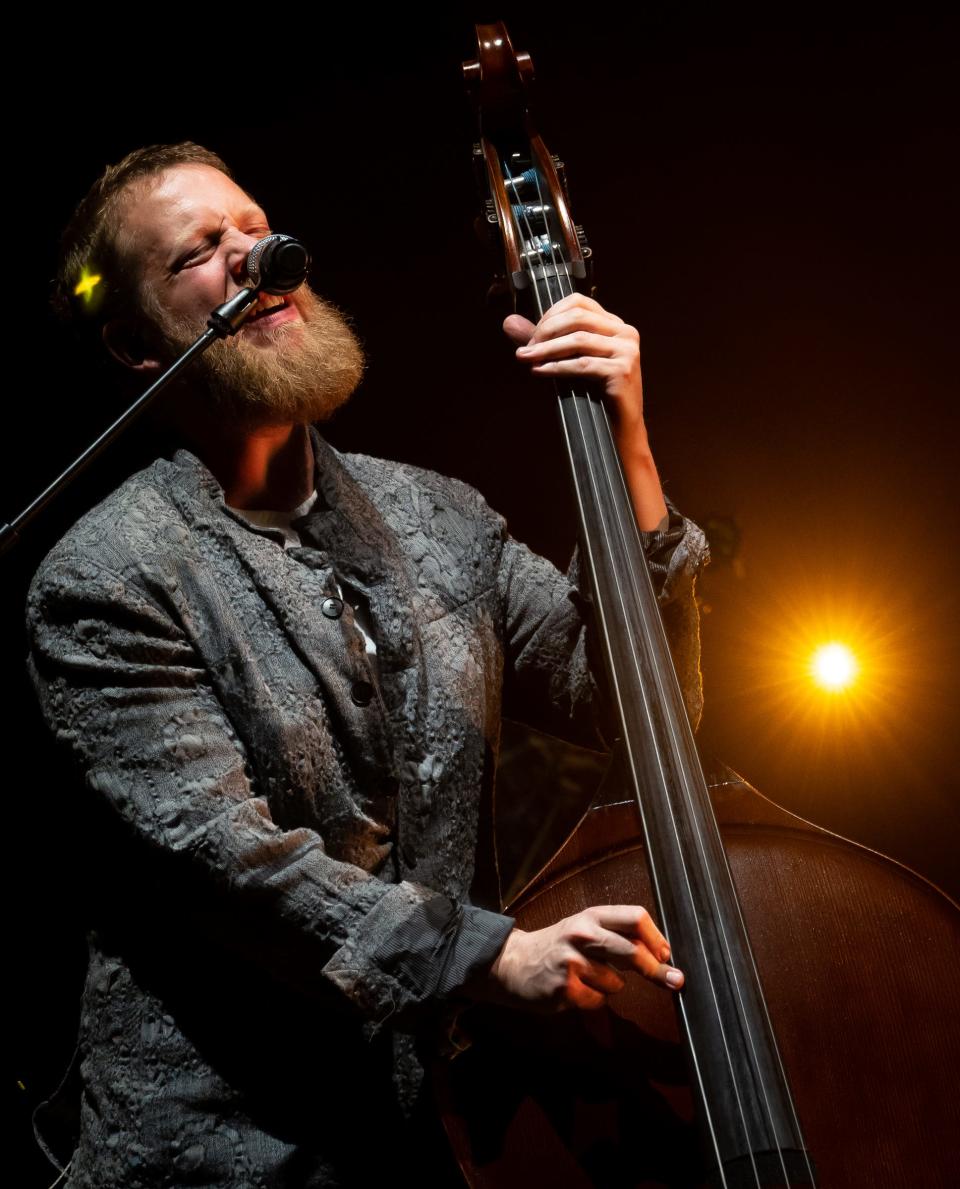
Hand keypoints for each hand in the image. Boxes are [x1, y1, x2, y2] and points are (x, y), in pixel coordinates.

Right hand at [473, 905, 683, 1011]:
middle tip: (674, 980)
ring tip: (587, 977)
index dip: (657, 937)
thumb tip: (660, 952)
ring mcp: (572, 961)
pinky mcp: (565, 988)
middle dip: (657, 970)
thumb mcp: (584, 929)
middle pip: (632, 952)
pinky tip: (576, 989)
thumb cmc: (558, 946)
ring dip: (611, 986)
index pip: (634, 917)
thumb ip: (616, 935)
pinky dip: (594, 999)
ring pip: (616, 983)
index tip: (668, 954)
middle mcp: (582, 934)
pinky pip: (598, 1000)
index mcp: (591, 916)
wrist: (513, 963)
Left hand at [503, 293, 644, 440]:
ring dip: (546, 350)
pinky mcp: (622, 371)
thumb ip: (541, 341)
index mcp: (614, 326)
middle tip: (526, 348)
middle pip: (577, 318)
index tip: (533, 333)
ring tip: (526, 358)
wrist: (618, 432)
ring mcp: (626, 351)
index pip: (579, 302)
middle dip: (545, 331)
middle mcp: (624, 333)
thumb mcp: (568, 362)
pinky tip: (539, 371)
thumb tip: (509, 322)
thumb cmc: (594, 397)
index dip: (551, 314)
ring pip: (578, 340)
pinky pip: (582, 365)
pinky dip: (556, 367)